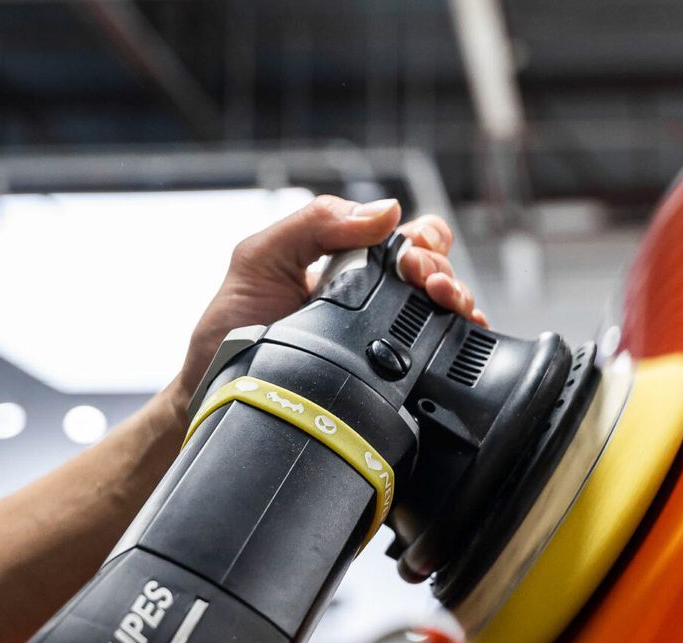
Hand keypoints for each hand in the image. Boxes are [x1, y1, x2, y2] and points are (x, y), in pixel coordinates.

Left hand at [175, 195, 484, 401]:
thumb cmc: (233, 327)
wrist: (220, 391)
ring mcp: (384, 334)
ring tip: (444, 302)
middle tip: (426, 283)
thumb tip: (385, 210)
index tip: (411, 254)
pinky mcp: (389, 373)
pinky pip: (438, 350)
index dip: (421, 239)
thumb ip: (315, 223)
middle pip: (435, 269)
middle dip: (440, 269)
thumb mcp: (261, 258)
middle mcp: (373, 295)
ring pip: (444, 307)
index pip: (407, 236)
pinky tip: (463, 333)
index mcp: (348, 260)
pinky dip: (462, 337)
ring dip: (456, 297)